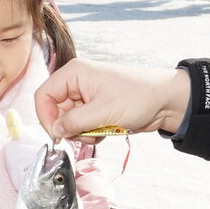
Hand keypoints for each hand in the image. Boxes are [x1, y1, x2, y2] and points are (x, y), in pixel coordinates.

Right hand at [34, 59, 190, 141]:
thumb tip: (56, 130)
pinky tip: (106, 131)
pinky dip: (91, 133)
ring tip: (101, 131)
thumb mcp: (103, 111)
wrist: (165, 101)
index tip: (57, 134)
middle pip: (55, 111)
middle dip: (69, 128)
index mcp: (75, 73)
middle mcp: (77, 83)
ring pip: (69, 121)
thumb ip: (74, 122)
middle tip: (86, 135)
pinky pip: (82, 125)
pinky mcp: (96, 109)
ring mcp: (87, 97)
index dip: (46, 117)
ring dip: (81, 132)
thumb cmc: (139, 96)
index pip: (44, 95)